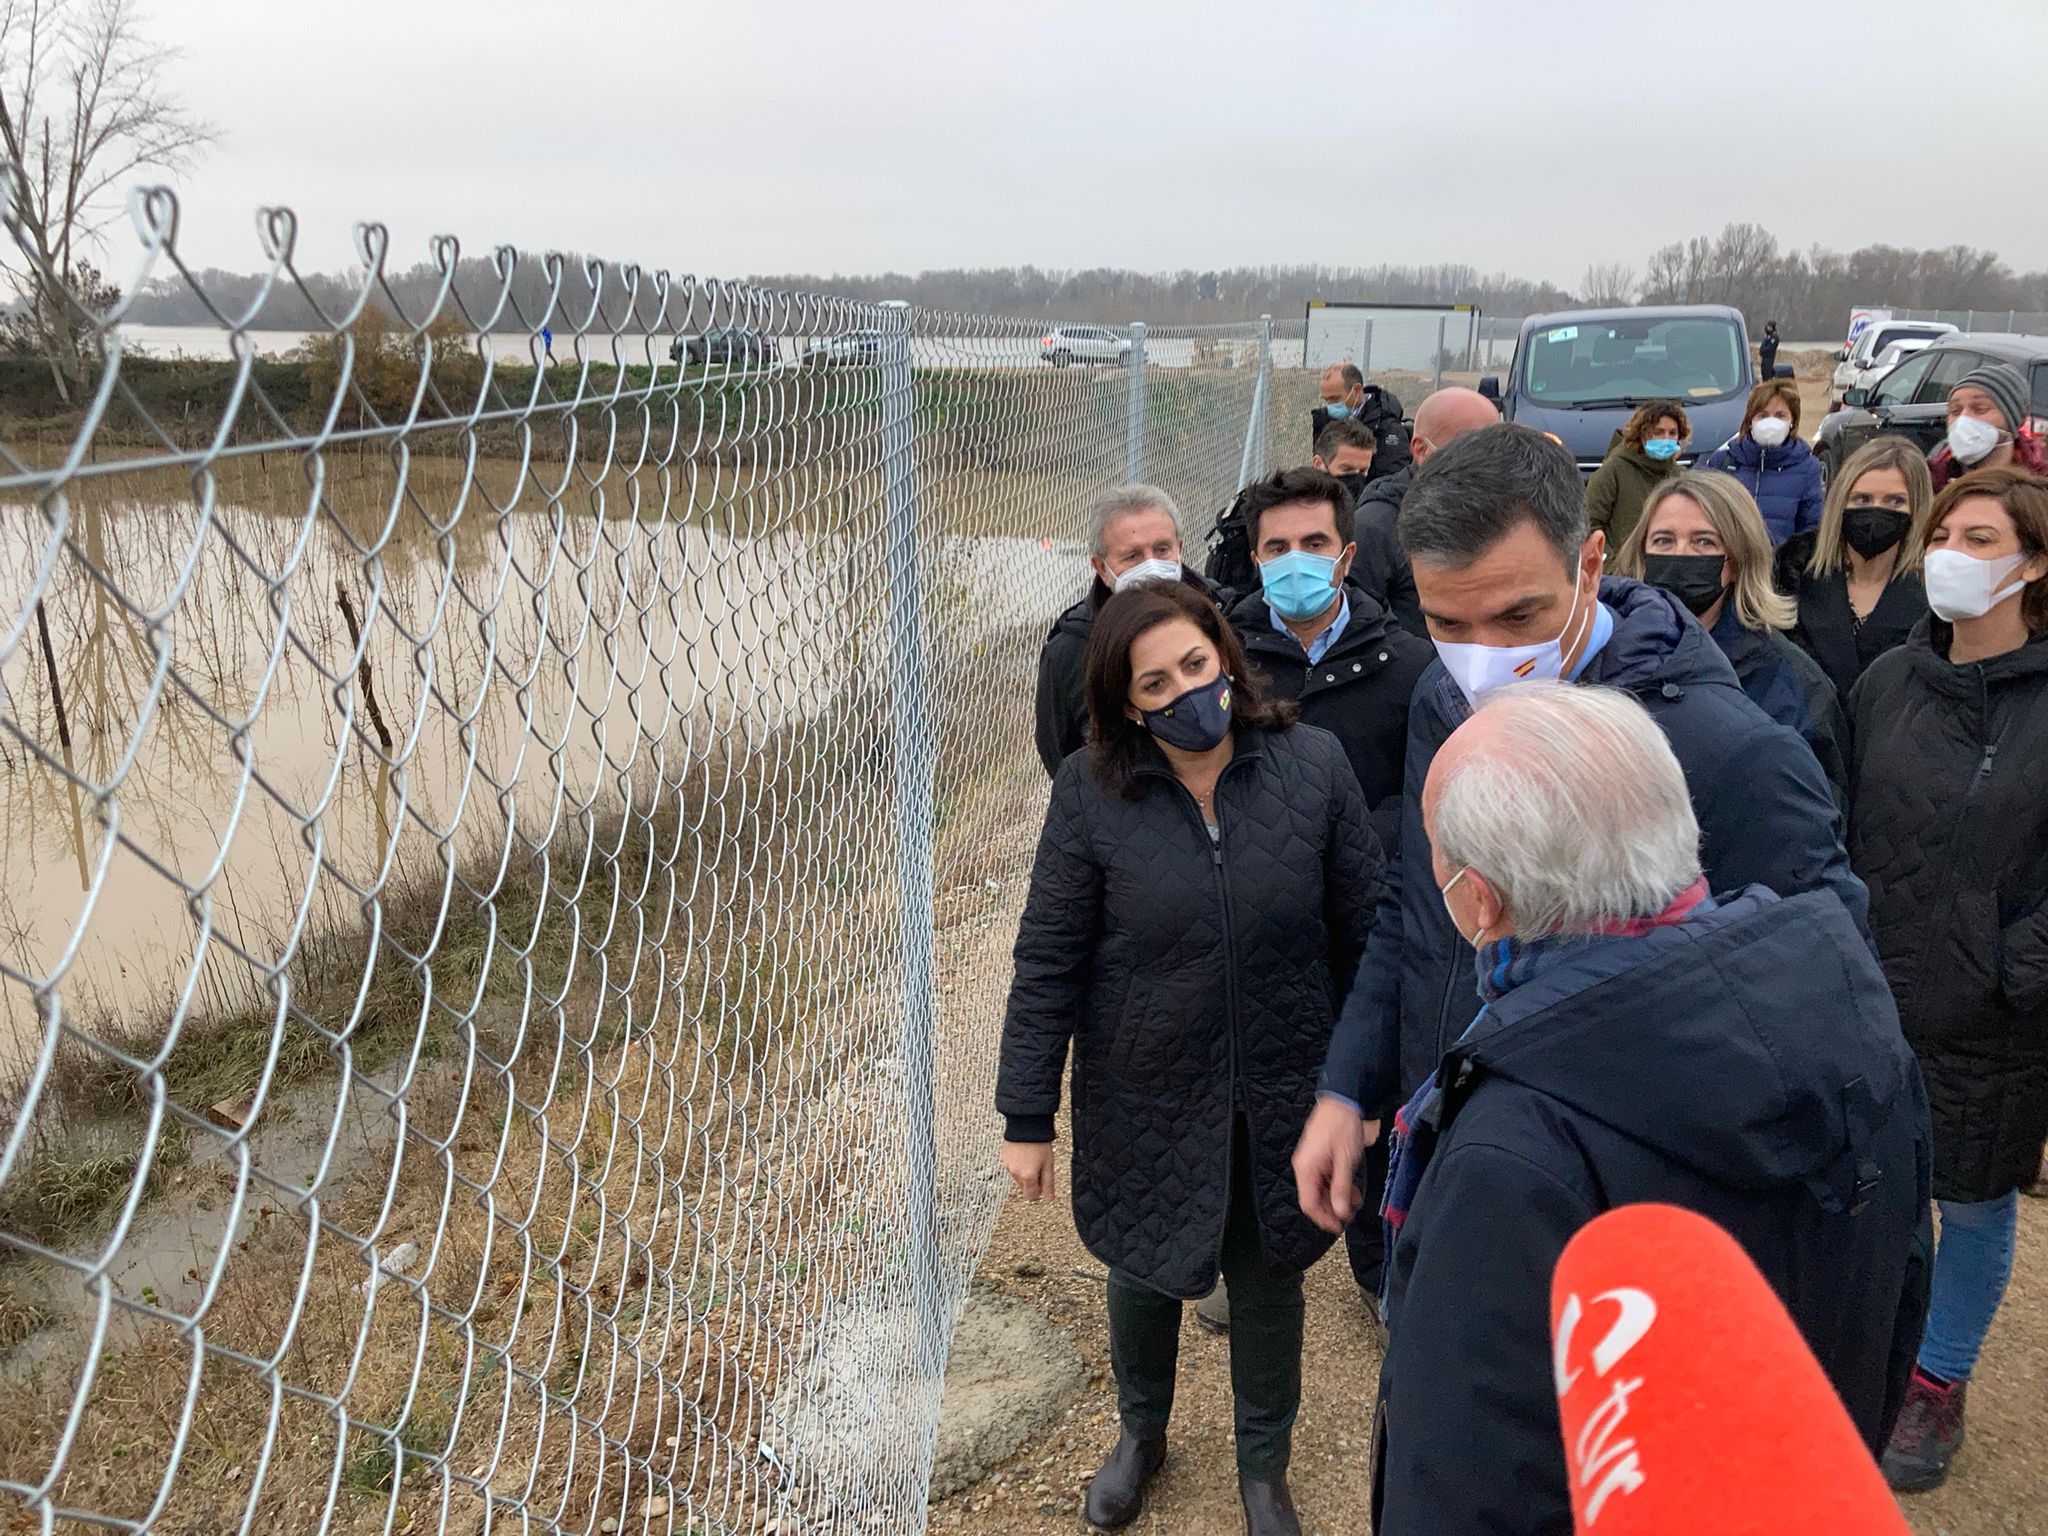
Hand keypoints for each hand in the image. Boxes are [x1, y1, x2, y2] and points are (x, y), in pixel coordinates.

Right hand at [1002, 1141, 1054, 1201]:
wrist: (1026, 1125)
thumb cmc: (1039, 1143)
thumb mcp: (1048, 1165)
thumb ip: (1048, 1184)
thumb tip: (1049, 1199)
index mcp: (1027, 1177)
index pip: (1031, 1195)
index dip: (1039, 1189)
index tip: (1042, 1179)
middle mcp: (1015, 1173)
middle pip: (1024, 1186)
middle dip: (1031, 1180)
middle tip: (1039, 1165)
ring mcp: (1007, 1165)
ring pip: (1017, 1176)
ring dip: (1024, 1171)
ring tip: (1031, 1156)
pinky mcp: (1003, 1157)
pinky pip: (1011, 1166)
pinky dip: (1017, 1163)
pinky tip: (1023, 1152)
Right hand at [1293, 1098, 1376, 1233]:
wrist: (1342, 1101)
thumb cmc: (1342, 1126)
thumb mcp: (1345, 1161)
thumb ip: (1341, 1188)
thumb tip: (1339, 1211)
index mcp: (1306, 1168)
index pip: (1309, 1203)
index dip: (1323, 1218)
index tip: (1338, 1227)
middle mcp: (1305, 1167)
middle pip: (1314, 1198)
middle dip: (1331, 1209)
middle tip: (1350, 1216)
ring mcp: (1311, 1162)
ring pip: (1320, 1190)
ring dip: (1336, 1198)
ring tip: (1354, 1201)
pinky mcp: (1319, 1158)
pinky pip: (1324, 1179)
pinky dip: (1337, 1186)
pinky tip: (1351, 1189)